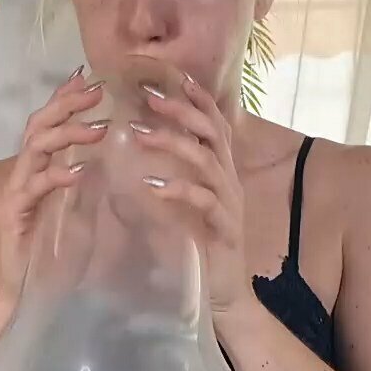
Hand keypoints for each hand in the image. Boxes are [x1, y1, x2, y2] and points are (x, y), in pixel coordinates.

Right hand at [0, 69, 107, 299]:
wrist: (27, 298)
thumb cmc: (54, 259)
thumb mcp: (79, 214)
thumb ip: (90, 186)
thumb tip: (115, 157)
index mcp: (37, 173)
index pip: (49, 126)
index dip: (65, 101)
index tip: (90, 79)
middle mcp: (22, 178)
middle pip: (38, 128)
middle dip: (66, 106)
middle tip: (97, 92)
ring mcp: (14, 197)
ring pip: (34, 151)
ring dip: (67, 136)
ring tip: (98, 130)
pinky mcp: (12, 219)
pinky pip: (32, 190)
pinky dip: (55, 177)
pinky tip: (78, 172)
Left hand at [132, 72, 251, 314]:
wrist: (227, 294)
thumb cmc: (202, 247)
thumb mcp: (187, 204)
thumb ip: (176, 175)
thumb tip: (143, 146)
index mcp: (220, 171)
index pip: (213, 122)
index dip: (196, 97)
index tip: (169, 76)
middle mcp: (229, 180)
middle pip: (211, 131)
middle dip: (181, 110)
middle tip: (147, 97)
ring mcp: (230, 203)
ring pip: (207, 160)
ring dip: (173, 143)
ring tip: (139, 135)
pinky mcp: (225, 228)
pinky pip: (204, 201)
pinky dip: (178, 189)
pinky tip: (152, 186)